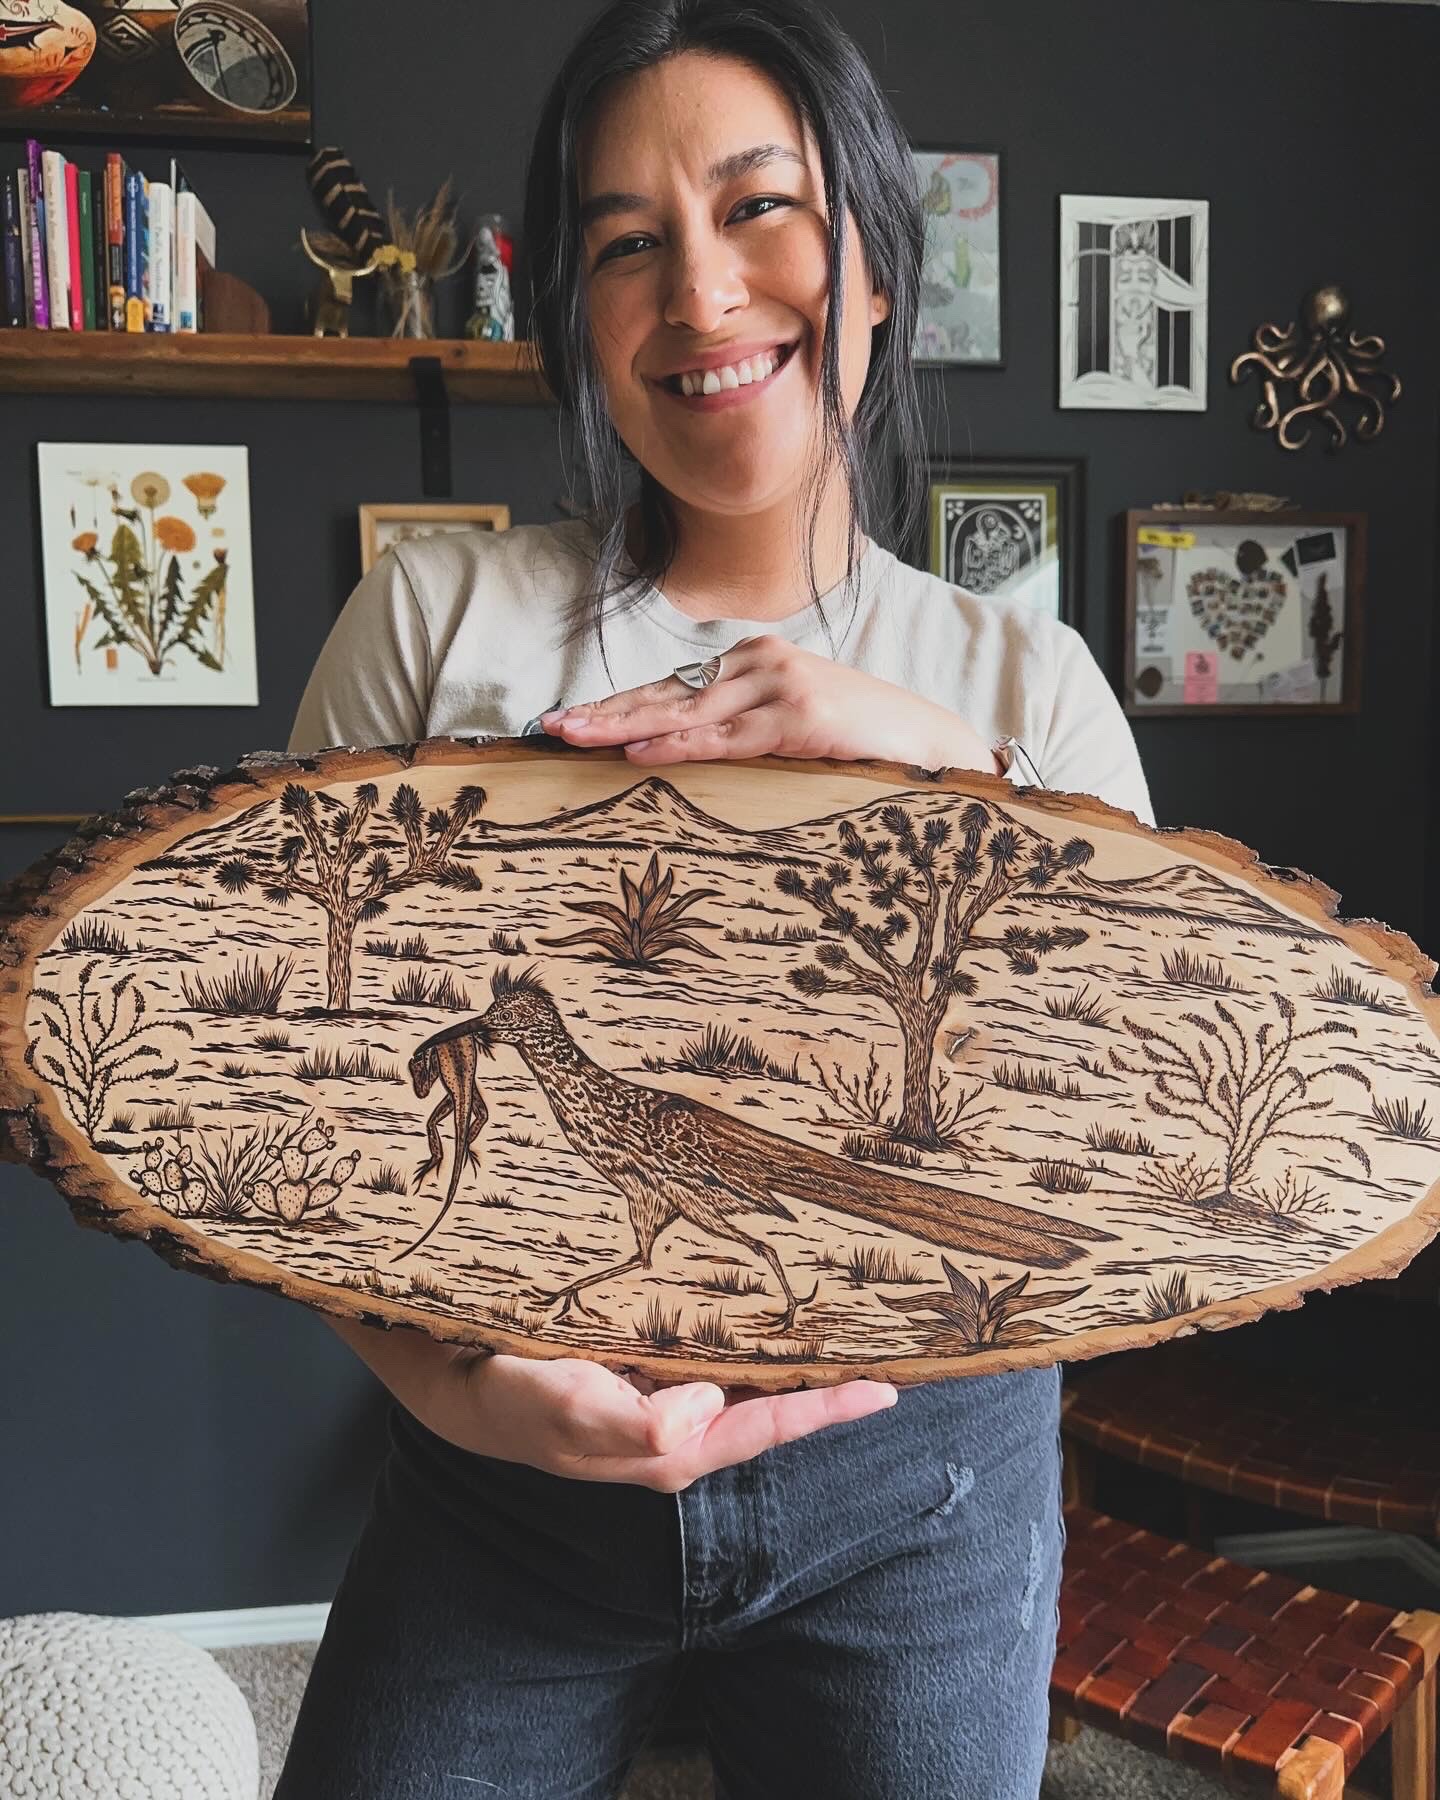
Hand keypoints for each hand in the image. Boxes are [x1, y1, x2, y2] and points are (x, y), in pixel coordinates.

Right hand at [419, 1345, 897, 1491]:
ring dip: (798, 1345)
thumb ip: (631, 1420)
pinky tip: (770, 1294)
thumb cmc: (507, 1396)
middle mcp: (683, 1423)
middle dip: (831, 1373)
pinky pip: (719, 1345)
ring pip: (752, 1371)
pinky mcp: (648, 1362)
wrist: (452, 1376)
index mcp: (675, 1444)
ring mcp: (667, 1393)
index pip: (771, 1423)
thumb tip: (705, 1408)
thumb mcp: (560, 1407)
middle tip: (894, 1334)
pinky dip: (752, 1323)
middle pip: (776, 1400)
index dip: (829, 1405)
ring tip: (854, 1310)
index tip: (888, 1383)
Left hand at [540, 635, 1001, 773]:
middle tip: (548, 727)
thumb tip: (678, 758)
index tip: (565, 720)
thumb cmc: (859, 744)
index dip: (614, 704)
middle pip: (664, 691)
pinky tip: (638, 749)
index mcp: (752, 665)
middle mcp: (759, 664)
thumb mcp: (789, 734)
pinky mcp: (799, 714)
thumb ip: (740, 735)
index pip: (669, 687)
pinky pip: (725, 735)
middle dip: (603, 711)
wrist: (931, 742)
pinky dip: (679, 741)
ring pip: (684, 709)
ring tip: (574, 735)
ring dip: (623, 724)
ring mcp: (779, 685)